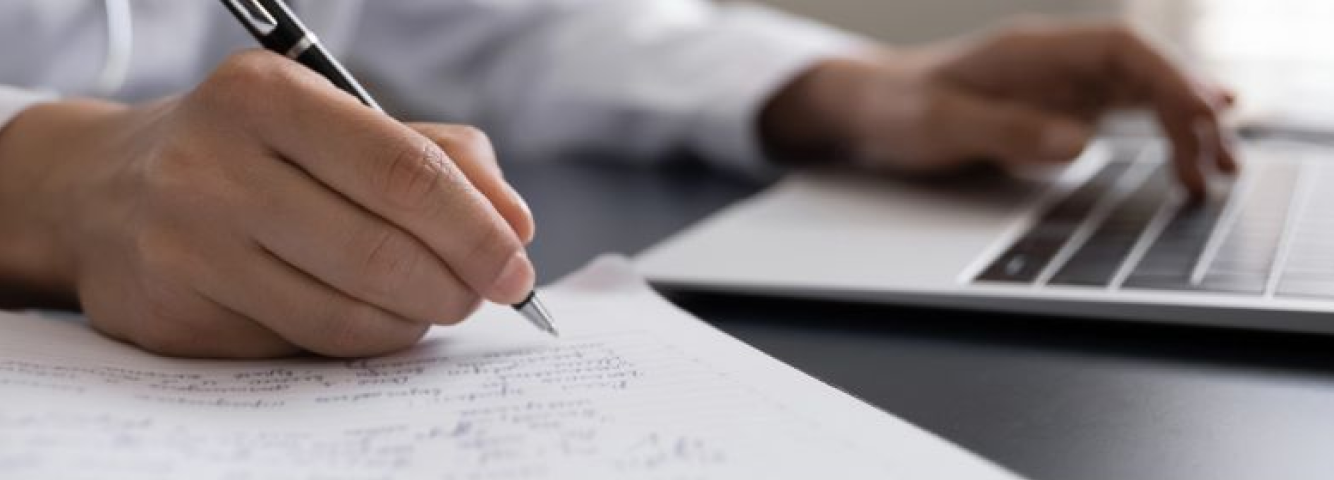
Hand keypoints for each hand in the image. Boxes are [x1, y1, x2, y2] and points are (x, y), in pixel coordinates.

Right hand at [0, 50, 534, 357]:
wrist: (102, 190)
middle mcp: (214, 164)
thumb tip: (514, 223)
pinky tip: (370, 316)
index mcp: (267, 97)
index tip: (515, 261)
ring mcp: (186, 242)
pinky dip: (360, 339)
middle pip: (380, 250)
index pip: (403, 170)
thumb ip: (435, 156)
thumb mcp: (333, 120)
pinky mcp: (174, 311)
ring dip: (414, 319)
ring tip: (431, 303)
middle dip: (456, 284)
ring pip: (344, 311)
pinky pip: (302, 343)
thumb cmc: (248, 151)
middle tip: (485, 292)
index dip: (475, 227)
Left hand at [761, 18, 1234, 195]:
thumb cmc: (894, 110)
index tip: (1202, 119)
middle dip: (1190, 112)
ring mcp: (1056, 83)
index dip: (1169, 81)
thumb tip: (1079, 142)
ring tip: (1217, 171)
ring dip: (1183, 126)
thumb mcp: (937, 126)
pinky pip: (1119, 112)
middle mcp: (1053, 61)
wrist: (865, 106)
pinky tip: (1186, 151)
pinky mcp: (1053, 107)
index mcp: (1030, 52)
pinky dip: (1157, 131)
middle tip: (1222, 166)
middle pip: (1144, 72)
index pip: (1121, 50)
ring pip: (1140, 94)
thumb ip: (1004, 131)